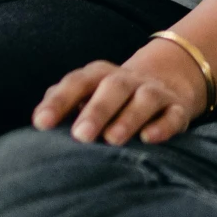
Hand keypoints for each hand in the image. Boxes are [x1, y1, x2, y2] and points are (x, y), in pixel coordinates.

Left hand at [33, 38, 210, 145]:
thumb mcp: (88, 94)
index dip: (58, 101)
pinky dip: (163, 125)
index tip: (40, 123)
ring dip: (128, 117)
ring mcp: (154, 92)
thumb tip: (39, 120)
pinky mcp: (177, 108)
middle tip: (80, 135)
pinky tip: (150, 138)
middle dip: (96, 110)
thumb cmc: (111, 98)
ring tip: (113, 139)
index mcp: (98, 76)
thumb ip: (64, 104)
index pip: (77, 82)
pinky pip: (173, 114)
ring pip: (144, 99)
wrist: (165, 80)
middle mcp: (126, 80)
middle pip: (112, 87)